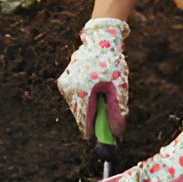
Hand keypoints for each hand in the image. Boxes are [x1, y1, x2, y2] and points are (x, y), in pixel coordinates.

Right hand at [57, 18, 128, 138]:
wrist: (100, 40)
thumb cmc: (112, 64)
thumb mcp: (119, 89)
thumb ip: (116, 113)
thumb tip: (116, 135)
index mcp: (82, 91)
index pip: (85, 123)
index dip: (95, 133)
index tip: (104, 140)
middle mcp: (69, 90)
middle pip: (80, 116)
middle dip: (93, 120)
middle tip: (106, 119)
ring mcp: (64, 85)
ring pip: (77, 108)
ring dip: (89, 109)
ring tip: (101, 95)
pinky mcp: (63, 82)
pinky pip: (74, 98)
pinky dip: (84, 99)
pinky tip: (94, 87)